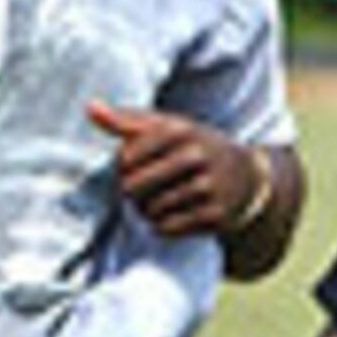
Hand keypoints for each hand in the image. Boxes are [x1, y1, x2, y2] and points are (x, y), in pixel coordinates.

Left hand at [89, 101, 266, 239]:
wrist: (246, 179)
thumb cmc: (194, 149)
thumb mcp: (167, 128)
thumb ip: (127, 120)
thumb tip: (90, 108)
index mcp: (180, 129)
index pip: (125, 157)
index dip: (121, 168)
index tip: (131, 167)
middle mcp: (196, 155)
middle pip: (134, 187)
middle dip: (131, 192)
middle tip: (140, 190)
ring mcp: (208, 187)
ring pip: (150, 210)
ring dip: (146, 210)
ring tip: (157, 201)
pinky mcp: (214, 216)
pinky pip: (166, 228)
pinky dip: (161, 226)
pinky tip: (170, 214)